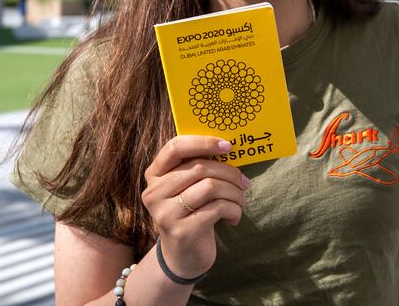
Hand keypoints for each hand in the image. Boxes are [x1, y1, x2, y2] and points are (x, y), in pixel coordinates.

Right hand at [142, 136, 248, 278]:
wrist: (183, 257)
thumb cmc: (191, 213)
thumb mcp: (187, 188)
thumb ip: (198, 168)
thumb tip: (229, 148)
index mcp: (154, 174)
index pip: (175, 147)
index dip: (204, 142)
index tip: (228, 146)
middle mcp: (154, 192)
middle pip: (199, 168)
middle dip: (229, 172)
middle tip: (244, 182)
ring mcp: (166, 213)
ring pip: (211, 187)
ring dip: (234, 192)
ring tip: (241, 200)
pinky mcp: (182, 231)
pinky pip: (217, 208)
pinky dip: (233, 209)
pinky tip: (234, 217)